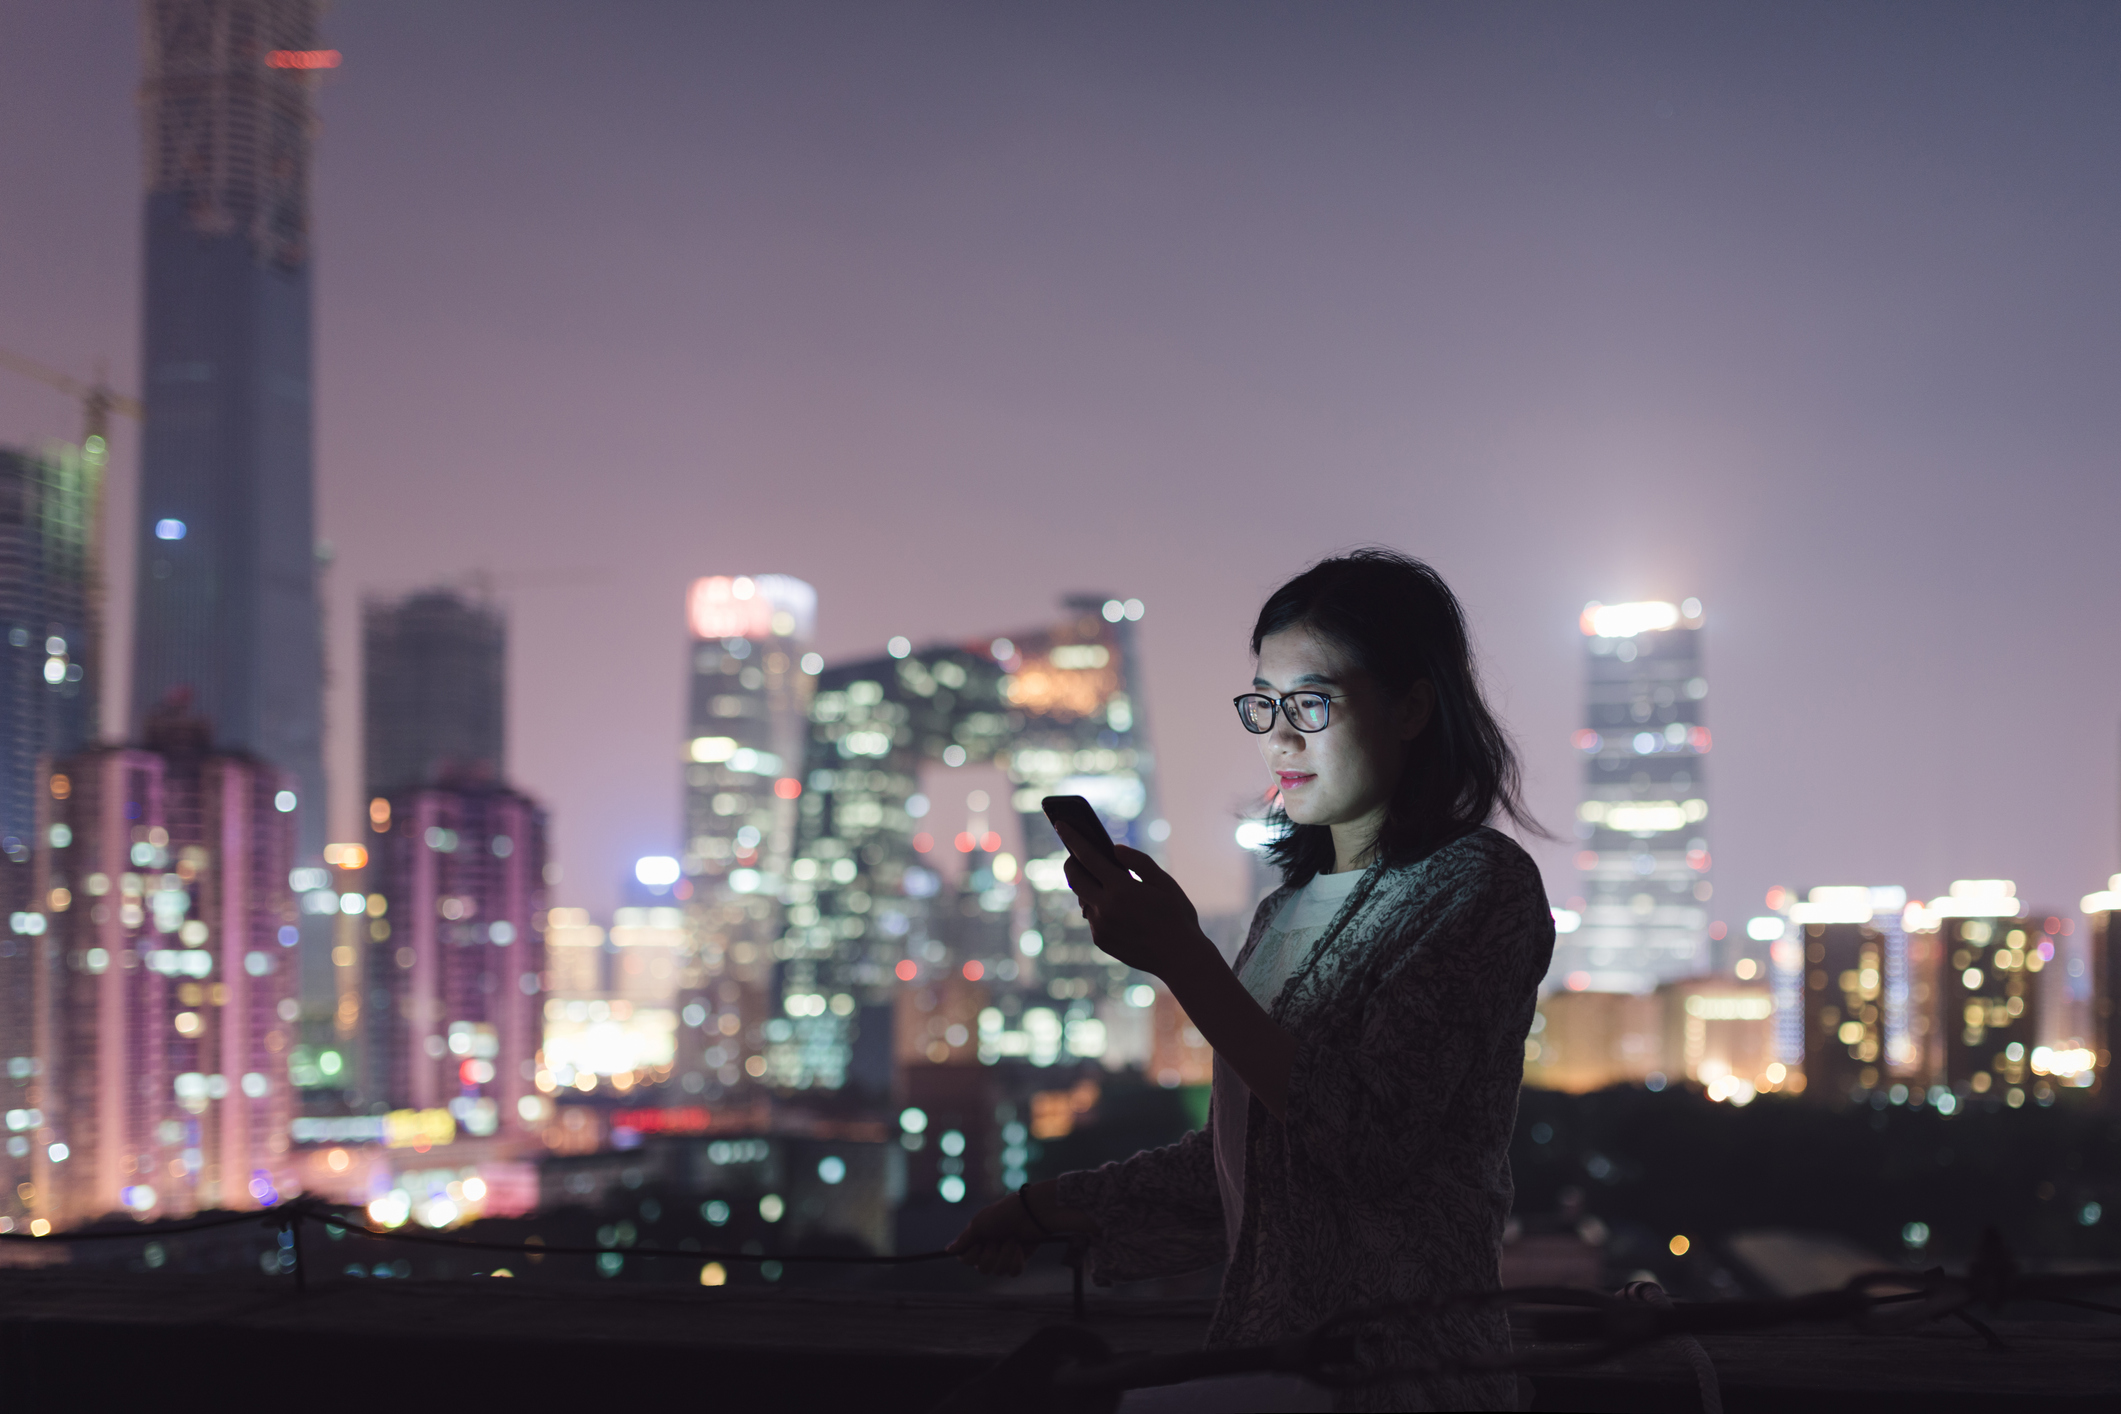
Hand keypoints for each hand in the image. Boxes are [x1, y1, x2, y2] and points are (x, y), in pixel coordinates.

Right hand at [946, 1193, 1047, 1276]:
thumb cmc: (1003, 1214)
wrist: (1030, 1213)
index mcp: (977, 1239)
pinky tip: (1021, 1248)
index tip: (979, 1243)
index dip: (972, 1255)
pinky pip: (1013, 1272)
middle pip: (982, 1269)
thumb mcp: (980, 1224)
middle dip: (991, 1256)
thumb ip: (965, 1239)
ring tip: (1013, 1240)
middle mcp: (989, 1249)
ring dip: (1006, 1255)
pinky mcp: (1019, 1259)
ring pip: (998, 1271)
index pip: (966, 1259)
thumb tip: (948, 1250)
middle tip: (997, 1240)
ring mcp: (1004, 1255)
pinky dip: (1016, 1261)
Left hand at [1056, 826, 1212, 980]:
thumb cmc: (1177, 915)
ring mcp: (1100, 926)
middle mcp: (1105, 908)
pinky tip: (1116, 907)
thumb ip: (1139, 862)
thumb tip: (1114, 849)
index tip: (1060, 824)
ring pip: (1083, 898)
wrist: (1180, 958)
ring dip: (1089, 887)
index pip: (1088, 856)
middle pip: (1074, 878)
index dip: (1073, 838)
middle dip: (1072, 862)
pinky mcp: (1101, 940)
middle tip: (1077, 854)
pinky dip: (1099, 907)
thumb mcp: (1165, 882)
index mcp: (1121, 889)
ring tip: (1101, 880)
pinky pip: (1093, 917)